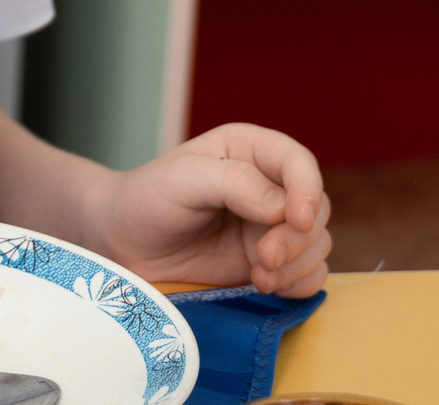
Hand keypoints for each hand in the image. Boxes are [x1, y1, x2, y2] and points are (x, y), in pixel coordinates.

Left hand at [84, 123, 331, 297]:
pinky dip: (297, 285)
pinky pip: (308, 276)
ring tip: (258, 277)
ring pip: (316, 245)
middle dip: (297, 238)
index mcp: (249, 151)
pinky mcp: (269, 265)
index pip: (299, 163)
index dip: (308, 190)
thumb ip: (233, 182)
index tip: (297, 220)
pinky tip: (263, 286)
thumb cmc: (146, 200)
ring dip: (296, 265)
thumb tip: (283, 207)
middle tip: (262, 260)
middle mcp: (268, 186)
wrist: (122, 245)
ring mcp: (270, 228)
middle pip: (316, 209)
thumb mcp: (181, 179)